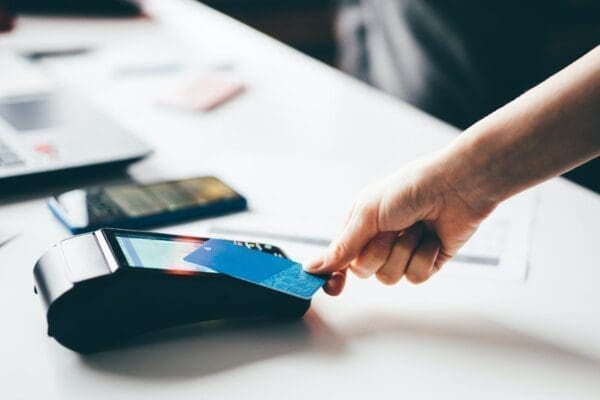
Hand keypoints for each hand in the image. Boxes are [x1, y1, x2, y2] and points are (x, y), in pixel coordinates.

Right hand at [304, 151, 496, 294]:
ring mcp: (404, 252)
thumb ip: (342, 246)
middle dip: (379, 252)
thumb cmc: (410, 189)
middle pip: (364, 271)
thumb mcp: (368, 213)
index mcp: (360, 225)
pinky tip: (432, 237)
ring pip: (390, 277)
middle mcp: (380, 240)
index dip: (334, 274)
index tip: (334, 286)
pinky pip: (416, 277)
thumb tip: (312, 268)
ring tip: (416, 228)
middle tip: (392, 230)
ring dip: (404, 252)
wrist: (457, 186)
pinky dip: (425, 256)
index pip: (340, 259)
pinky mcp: (428, 261)